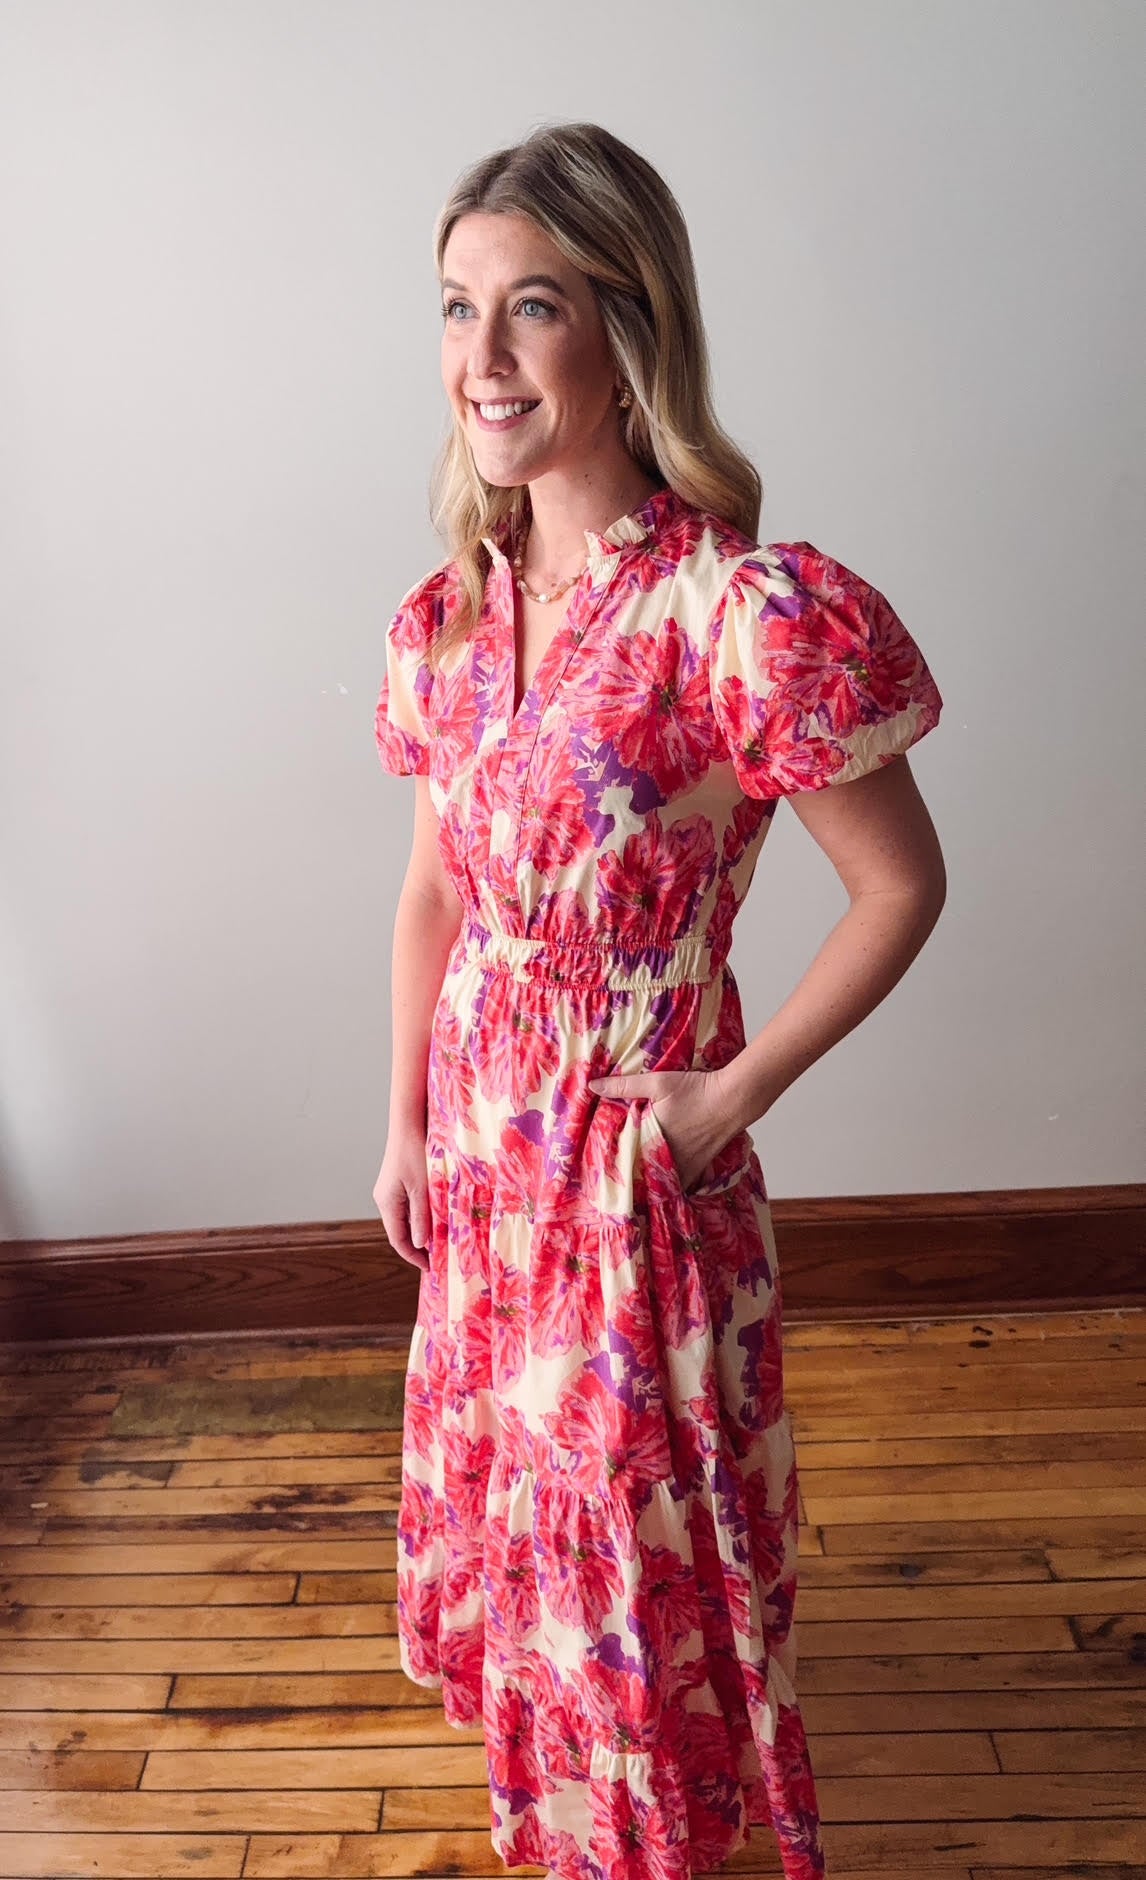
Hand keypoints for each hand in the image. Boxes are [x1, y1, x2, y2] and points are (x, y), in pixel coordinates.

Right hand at [373, 1136, 430, 1270]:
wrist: (409, 1123)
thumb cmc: (415, 1152)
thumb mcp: (422, 1188)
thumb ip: (421, 1217)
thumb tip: (421, 1244)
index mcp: (387, 1203)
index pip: (398, 1240)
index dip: (413, 1256)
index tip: (430, 1268)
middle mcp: (385, 1199)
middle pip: (400, 1231)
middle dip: (417, 1247)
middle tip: (438, 1258)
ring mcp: (390, 1190)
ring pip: (405, 1219)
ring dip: (420, 1231)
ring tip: (439, 1241)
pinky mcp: (398, 1182)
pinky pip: (408, 1207)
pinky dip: (421, 1217)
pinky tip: (435, 1219)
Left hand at [586, 1066, 741, 1193]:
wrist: (732, 1099)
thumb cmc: (695, 1090)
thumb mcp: (657, 1083)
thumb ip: (624, 1086)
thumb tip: (593, 1087)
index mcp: (652, 1139)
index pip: (625, 1162)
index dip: (611, 1171)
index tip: (598, 1177)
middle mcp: (667, 1157)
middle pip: (642, 1177)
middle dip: (628, 1182)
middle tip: (612, 1188)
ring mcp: (685, 1165)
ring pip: (661, 1185)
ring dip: (649, 1187)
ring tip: (634, 1193)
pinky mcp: (699, 1166)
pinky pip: (681, 1184)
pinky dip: (671, 1187)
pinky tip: (662, 1189)